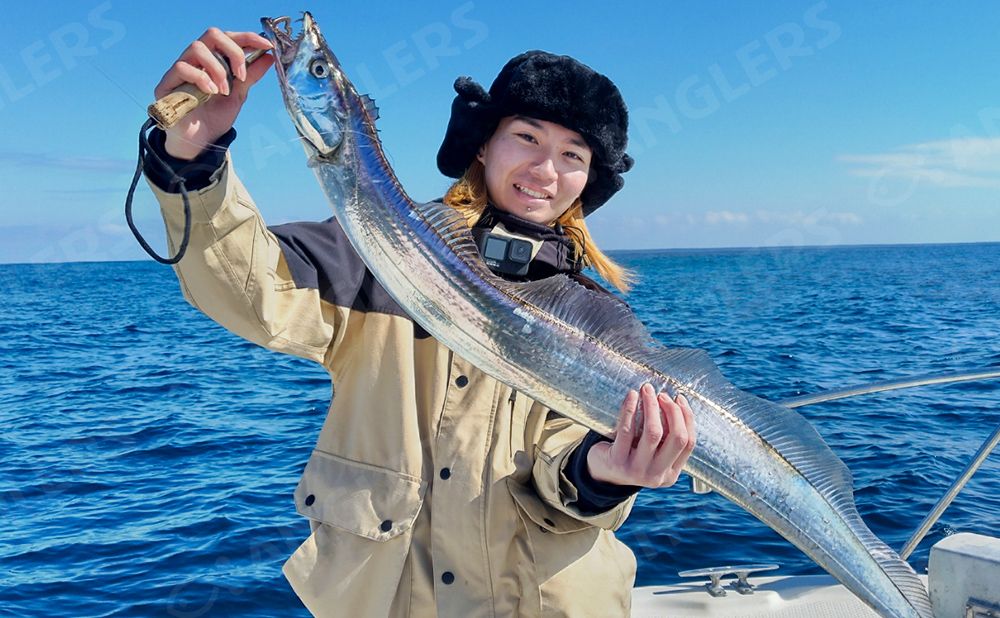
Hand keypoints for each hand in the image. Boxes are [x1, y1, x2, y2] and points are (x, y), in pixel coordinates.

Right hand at [153, 28, 273, 159]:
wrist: (202, 141)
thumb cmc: (216, 116)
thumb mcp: (239, 95)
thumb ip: (250, 75)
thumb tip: (269, 57)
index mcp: (214, 59)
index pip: (228, 37)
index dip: (247, 37)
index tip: (267, 46)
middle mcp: (196, 60)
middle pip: (212, 34)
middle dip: (232, 51)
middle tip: (240, 75)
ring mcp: (181, 69)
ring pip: (197, 48)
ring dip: (217, 68)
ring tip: (224, 90)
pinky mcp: (167, 83)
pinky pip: (182, 67)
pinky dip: (201, 78)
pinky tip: (210, 92)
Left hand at [586, 383, 695, 487]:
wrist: (600, 471)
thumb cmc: (631, 454)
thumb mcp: (653, 452)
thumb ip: (666, 437)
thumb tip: (674, 403)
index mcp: (670, 474)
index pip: (688, 443)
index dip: (686, 417)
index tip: (678, 399)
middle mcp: (657, 475)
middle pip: (677, 438)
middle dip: (673, 411)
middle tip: (662, 395)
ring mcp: (637, 470)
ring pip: (653, 433)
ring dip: (652, 406)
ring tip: (647, 390)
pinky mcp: (617, 461)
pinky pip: (627, 430)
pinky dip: (630, 409)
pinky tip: (631, 396)